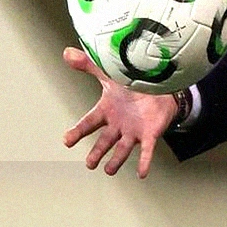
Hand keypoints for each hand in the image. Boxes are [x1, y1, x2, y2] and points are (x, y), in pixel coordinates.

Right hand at [62, 46, 178, 177]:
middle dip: (97, 152)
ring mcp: (133, 131)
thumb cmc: (132, 84)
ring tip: (109, 170)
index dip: (78, 131)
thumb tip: (67, 52)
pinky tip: (141, 173)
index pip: (89, 122)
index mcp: (107, 111)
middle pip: (104, 141)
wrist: (160, 86)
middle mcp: (118, 124)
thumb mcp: (109, 74)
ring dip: (116, 160)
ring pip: (122, 149)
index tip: (66, 140)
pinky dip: (144, 161)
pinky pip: (146, 150)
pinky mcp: (150, 134)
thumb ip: (89, 65)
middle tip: (90, 163)